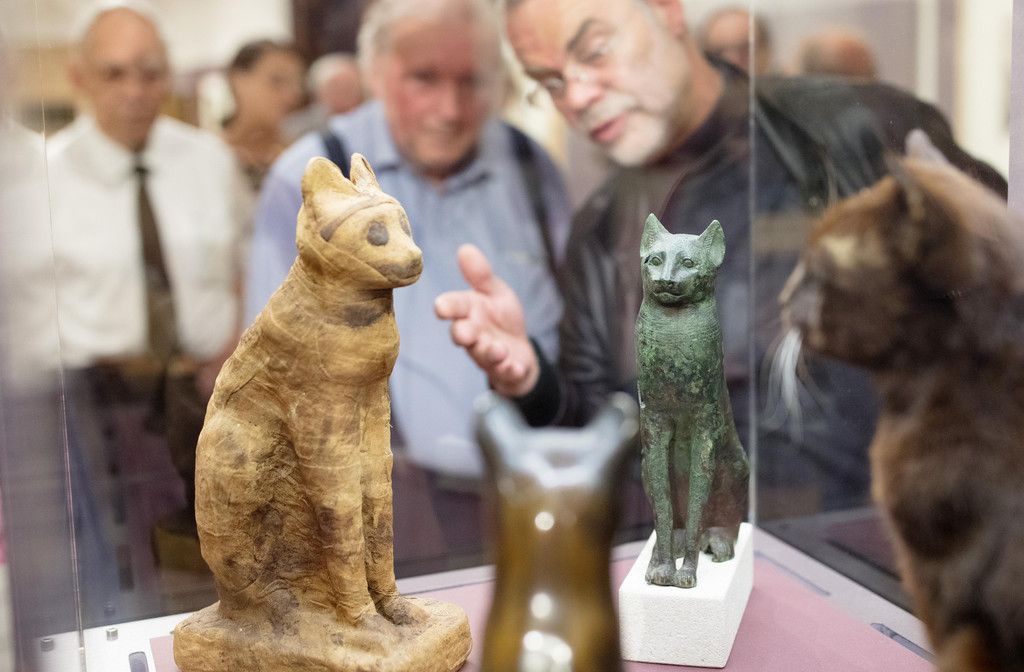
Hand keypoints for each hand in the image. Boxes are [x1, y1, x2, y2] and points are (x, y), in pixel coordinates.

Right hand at [434, 244, 538, 396]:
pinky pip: (506, 372)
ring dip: (490, 352)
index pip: (455, 307)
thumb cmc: (501, 319)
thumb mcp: (496, 293)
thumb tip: (465, 248)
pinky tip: (515, 367)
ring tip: (499, 349)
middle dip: (463, 334)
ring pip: (484, 355)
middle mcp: (474, 334)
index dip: (447, 307)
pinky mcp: (506, 370)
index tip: (440, 307)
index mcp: (469, 312)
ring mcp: (489, 355)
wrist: (519, 351)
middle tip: (464, 333)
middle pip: (463, 334)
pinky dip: (510, 370)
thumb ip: (481, 276)